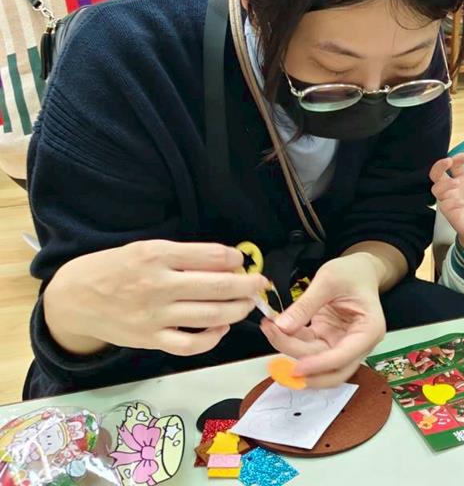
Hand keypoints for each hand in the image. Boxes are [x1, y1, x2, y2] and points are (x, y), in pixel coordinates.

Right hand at [43, 241, 268, 356]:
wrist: (73, 298)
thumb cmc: (115, 268)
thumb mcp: (146, 249)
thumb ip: (183, 255)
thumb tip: (226, 262)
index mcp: (157, 255)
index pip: (211, 255)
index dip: (235, 258)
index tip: (241, 260)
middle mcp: (157, 285)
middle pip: (217, 287)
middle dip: (247, 285)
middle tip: (259, 283)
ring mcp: (154, 316)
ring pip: (210, 316)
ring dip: (237, 310)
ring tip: (247, 304)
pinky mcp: (149, 340)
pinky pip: (190, 344)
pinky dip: (212, 338)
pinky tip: (221, 328)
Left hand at [260, 253, 385, 388]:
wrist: (358, 270)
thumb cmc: (352, 273)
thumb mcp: (329, 280)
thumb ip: (306, 305)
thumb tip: (282, 327)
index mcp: (368, 330)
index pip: (344, 357)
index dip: (319, 365)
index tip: (296, 368)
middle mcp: (358, 344)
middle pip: (331, 370)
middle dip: (304, 368)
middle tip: (278, 358)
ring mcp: (341, 344)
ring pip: (316, 362)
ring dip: (291, 352)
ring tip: (270, 330)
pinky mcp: (327, 340)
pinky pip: (307, 349)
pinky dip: (290, 342)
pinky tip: (274, 329)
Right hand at [430, 153, 463, 261]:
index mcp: (461, 179)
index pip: (454, 164)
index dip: (459, 158)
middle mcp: (451, 188)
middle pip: (436, 173)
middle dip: (439, 165)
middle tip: (449, 161)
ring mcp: (448, 200)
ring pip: (436, 188)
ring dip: (445, 183)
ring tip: (458, 182)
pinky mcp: (448, 212)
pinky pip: (444, 205)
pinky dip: (452, 201)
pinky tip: (462, 202)